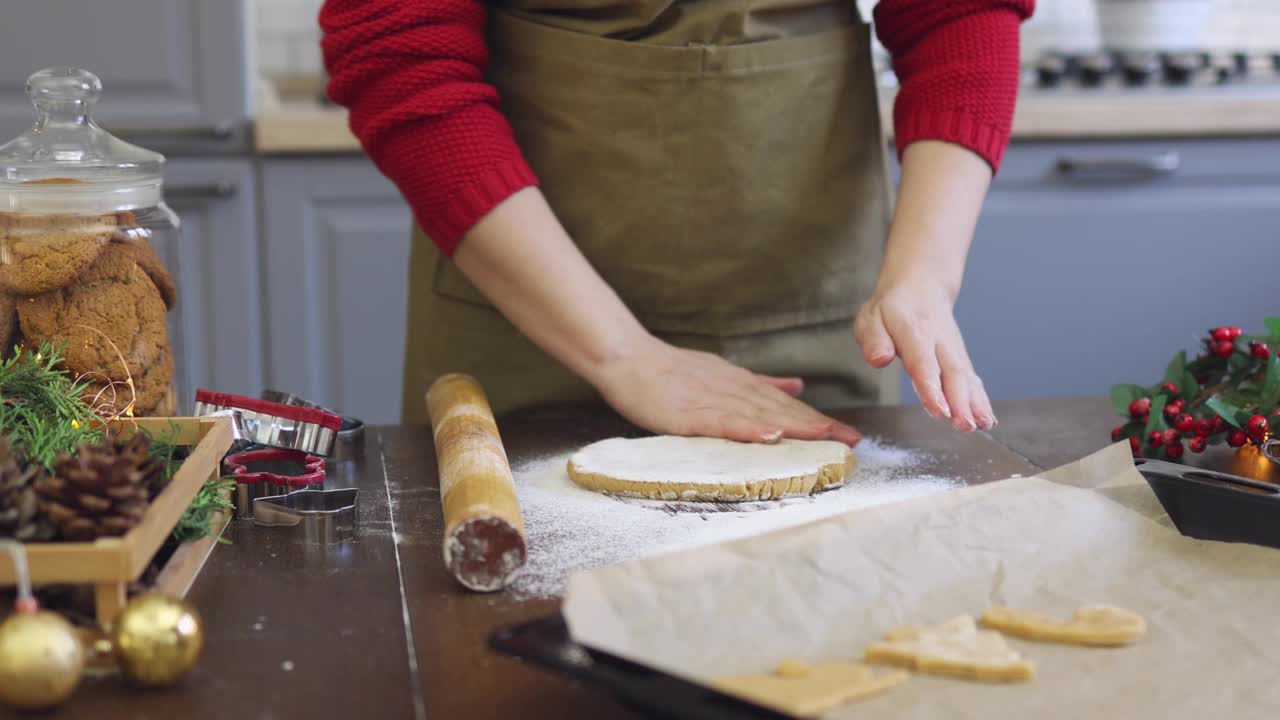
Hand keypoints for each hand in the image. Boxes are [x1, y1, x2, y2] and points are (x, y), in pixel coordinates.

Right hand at [587, 335, 861, 444]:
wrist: (628, 359)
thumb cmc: (669, 371)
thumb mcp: (722, 373)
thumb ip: (760, 384)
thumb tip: (797, 387)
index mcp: (742, 385)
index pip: (788, 407)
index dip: (820, 420)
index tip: (850, 435)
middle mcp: (735, 391)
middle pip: (783, 412)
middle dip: (820, 427)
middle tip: (853, 441)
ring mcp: (714, 401)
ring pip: (762, 416)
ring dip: (796, 428)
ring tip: (827, 438)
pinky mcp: (691, 414)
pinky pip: (725, 423)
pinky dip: (750, 429)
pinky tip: (772, 435)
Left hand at [854, 279, 994, 431]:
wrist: (920, 287)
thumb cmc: (892, 308)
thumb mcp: (871, 318)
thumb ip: (874, 340)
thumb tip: (879, 359)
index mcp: (914, 331)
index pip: (923, 363)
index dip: (931, 387)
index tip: (939, 410)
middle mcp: (939, 341)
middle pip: (952, 372)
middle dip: (960, 401)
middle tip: (964, 425)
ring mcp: (953, 349)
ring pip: (966, 377)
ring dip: (975, 403)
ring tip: (982, 425)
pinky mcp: (959, 358)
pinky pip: (972, 379)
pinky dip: (980, 399)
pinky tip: (986, 420)